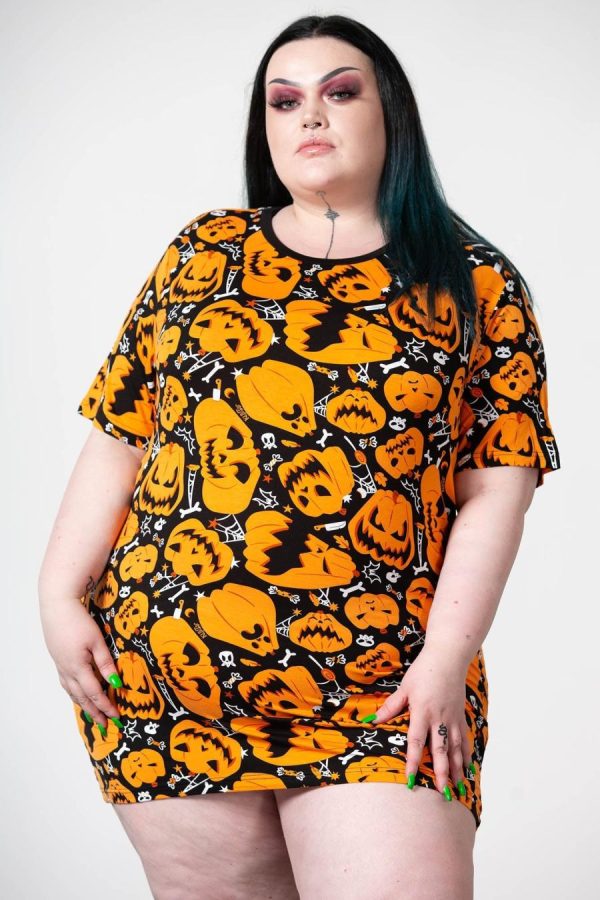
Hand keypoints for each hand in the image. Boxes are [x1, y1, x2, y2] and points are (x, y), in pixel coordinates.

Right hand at [39, 596, 123, 730]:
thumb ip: (106, 663)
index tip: (116, 718)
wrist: (57, 607)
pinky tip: (78, 694)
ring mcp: (61, 666)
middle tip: (105, 726)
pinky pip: (66, 683)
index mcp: (78, 668)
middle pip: (82, 697)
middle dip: (95, 712)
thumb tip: (115, 683)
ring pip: (72, 692)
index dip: (106, 706)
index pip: (95, 693)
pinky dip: (74, 693)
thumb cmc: (78, 621)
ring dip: (83, 705)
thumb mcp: (97, 641)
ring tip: (93, 716)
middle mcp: (67, 671)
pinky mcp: (58, 659)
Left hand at [366, 646, 472, 797]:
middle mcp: (439, 719)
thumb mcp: (404, 688)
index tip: (412, 780)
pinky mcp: (460, 716)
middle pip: (440, 751)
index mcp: (422, 712)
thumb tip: (372, 720)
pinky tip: (468, 768)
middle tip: (443, 794)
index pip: (416, 742)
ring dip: (455, 769)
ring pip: (455, 748)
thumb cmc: (424, 670)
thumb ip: (391, 707)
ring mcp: (452, 719)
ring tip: (456, 788)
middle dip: (441, 773)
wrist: (448, 657)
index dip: (413, 762)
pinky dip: (466, 754)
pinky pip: (464, 739)